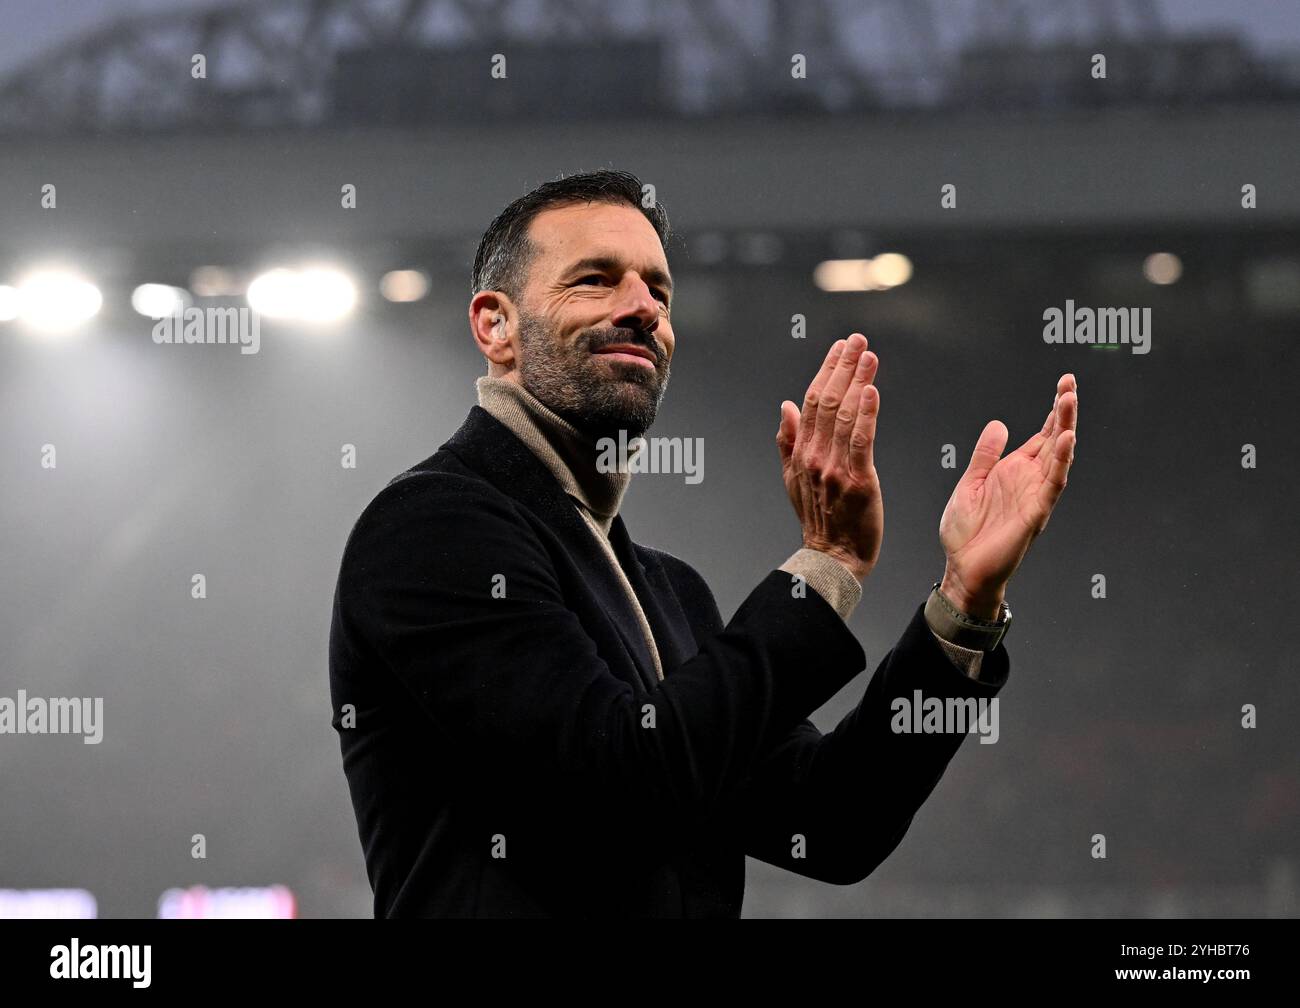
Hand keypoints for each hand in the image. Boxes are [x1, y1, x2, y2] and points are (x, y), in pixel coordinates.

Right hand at [776, 333, 882, 581]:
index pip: (812, 401)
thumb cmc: (818, 520)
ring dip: (857, 381)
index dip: (827, 370)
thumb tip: (786, 405)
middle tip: (857, 340)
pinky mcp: (859, 481)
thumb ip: (788, 442)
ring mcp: (835, 468)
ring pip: (844, 415)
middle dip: (843, 366)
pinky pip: (861, 441)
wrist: (832, 558)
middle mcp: (814, 457)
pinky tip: (871, 391)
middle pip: (827, 401)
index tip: (840, 347)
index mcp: (801, 453)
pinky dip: (865, 414)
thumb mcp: (792, 479)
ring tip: (869, 355)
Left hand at [938, 373, 1077, 616]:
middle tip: (1071, 383)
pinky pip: (1053, 484)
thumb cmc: (967, 533)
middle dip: (1063, 411)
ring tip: (1069, 400)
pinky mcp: (1036, 512)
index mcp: (1014, 471)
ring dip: (1065, 428)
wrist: (963, 569)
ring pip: (1058, 456)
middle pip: (1054, 439)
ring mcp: (1035, 495)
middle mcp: (1029, 480)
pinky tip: (1066, 440)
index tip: (1064, 384)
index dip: (1052, 411)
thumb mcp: (970, 483)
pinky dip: (1062, 462)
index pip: (1040, 435)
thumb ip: (985, 455)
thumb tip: (998, 424)